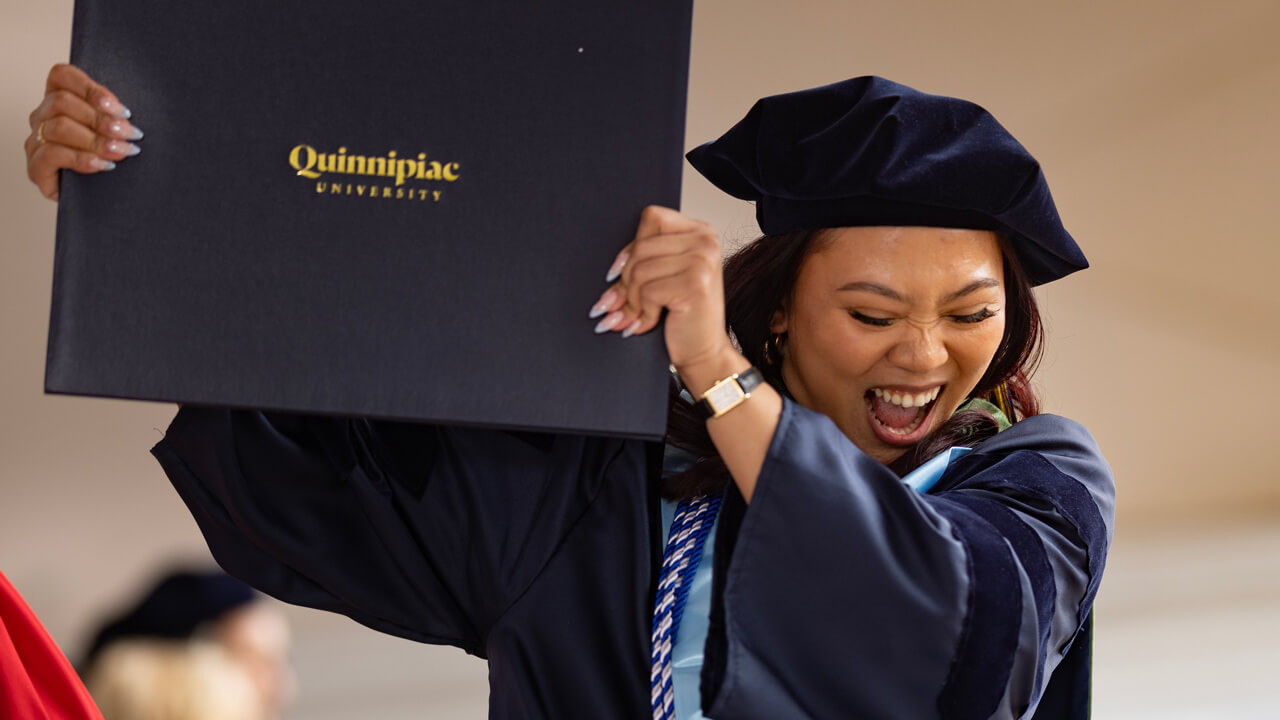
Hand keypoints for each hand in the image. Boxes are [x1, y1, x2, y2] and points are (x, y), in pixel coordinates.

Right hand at [25, 64, 143, 200]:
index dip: (92, 90)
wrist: (103, 199)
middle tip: (131, 136)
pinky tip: (103, 166)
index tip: (123, 110)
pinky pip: (50, 154)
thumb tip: (130, 113)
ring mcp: (36, 141)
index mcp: (58, 99)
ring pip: (58, 127)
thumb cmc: (111, 157)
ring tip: (122, 152)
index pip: (62, 76)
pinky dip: (81, 159)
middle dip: (102, 120)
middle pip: (62, 102)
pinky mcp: (36, 168)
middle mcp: (42, 117)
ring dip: (96, 140)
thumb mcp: (116, 131)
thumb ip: (116, 115)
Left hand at [588, 206, 738, 381]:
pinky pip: (648, 291)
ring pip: (641, 271)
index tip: (618, 273)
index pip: (652, 218)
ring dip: (631, 301)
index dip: (630, 247)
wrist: (705, 354)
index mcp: (700, 232)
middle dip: (625, 282)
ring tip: (634, 317)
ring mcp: (703, 262)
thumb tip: (609, 271)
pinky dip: (643, 313)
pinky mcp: (695, 285)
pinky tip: (649, 324)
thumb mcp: (665, 278)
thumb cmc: (683, 316)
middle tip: (617, 305)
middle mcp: (706, 241)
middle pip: (641, 247)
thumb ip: (645, 259)